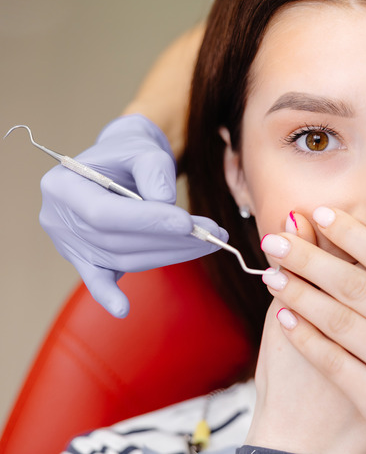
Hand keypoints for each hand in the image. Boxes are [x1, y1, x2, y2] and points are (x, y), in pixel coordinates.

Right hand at [38, 114, 227, 316]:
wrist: (117, 164)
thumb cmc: (128, 154)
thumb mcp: (141, 149)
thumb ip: (153, 170)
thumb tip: (166, 202)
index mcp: (63, 185)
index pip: (105, 213)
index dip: (147, 221)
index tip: (188, 223)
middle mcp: (58, 218)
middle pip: (117, 239)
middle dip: (169, 239)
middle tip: (213, 234)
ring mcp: (68, 243)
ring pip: (122, 258)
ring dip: (169, 254)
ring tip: (209, 242)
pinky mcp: (84, 259)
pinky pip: (97, 279)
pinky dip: (110, 295)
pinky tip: (123, 310)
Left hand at [261, 198, 365, 452]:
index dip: (355, 235)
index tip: (322, 214)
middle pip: (359, 287)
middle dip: (310, 259)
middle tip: (273, 240)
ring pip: (342, 323)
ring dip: (300, 294)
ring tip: (270, 274)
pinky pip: (336, 363)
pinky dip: (307, 338)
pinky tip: (284, 317)